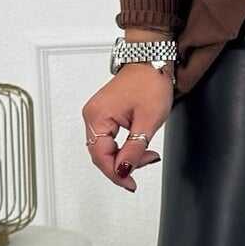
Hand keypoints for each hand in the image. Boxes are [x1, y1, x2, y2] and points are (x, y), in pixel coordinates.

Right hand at [82, 66, 174, 193]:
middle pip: (102, 155)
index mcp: (98, 117)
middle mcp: (92, 115)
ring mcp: (97, 115)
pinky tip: (137, 148)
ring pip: (106, 149)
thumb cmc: (150, 82)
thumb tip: (124, 170)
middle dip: (124, 165)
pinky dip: (123, 148)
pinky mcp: (104, 114)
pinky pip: (109, 140)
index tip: (131, 185)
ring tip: (147, 154)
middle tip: (147, 162)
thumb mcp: (148, 121)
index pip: (101, 157)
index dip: (117, 175)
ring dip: (125, 157)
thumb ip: (134, 149)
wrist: (152, 60)